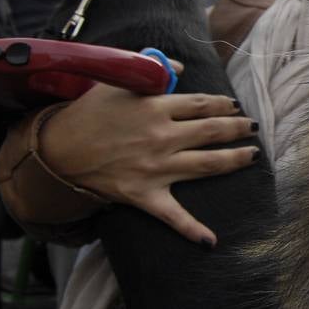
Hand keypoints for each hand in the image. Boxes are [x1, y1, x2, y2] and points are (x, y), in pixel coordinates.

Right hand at [38, 66, 259, 244]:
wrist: (56, 152)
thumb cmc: (86, 115)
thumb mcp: (116, 82)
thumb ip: (151, 70)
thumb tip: (180, 67)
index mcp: (155, 108)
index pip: (201, 104)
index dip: (222, 104)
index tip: (233, 106)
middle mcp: (161, 137)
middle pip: (212, 131)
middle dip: (237, 128)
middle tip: (252, 128)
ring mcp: (156, 168)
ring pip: (207, 164)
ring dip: (235, 160)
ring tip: (253, 155)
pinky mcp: (145, 195)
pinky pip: (173, 215)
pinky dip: (192, 230)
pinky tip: (211, 241)